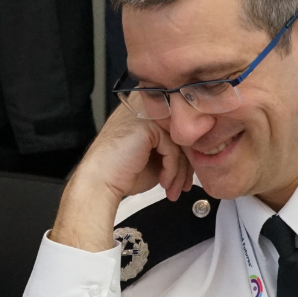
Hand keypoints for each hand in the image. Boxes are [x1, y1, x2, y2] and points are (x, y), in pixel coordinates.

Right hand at [51, 106, 191, 252]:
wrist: (100, 181)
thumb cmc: (122, 172)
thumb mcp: (155, 158)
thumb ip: (173, 148)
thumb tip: (197, 154)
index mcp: (146, 111)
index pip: (178, 127)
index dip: (185, 153)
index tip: (185, 177)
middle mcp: (146, 107)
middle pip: (181, 134)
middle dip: (186, 165)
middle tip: (184, 186)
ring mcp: (146, 113)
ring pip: (180, 142)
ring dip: (180, 172)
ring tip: (175, 189)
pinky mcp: (148, 125)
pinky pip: (173, 149)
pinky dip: (172, 170)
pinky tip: (164, 183)